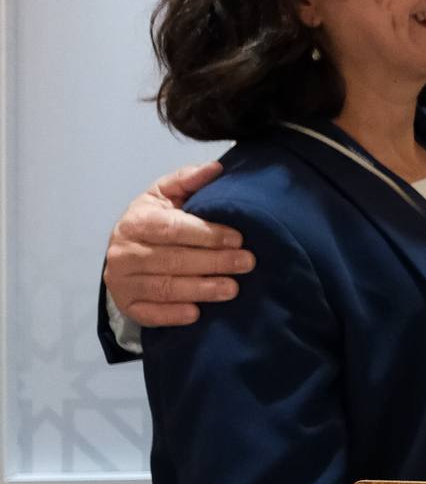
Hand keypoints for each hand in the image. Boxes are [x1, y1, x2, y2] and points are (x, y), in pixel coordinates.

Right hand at [104, 164, 252, 327]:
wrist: (125, 249)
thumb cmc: (154, 219)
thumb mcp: (166, 194)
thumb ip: (188, 180)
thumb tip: (215, 168)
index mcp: (135, 221)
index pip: (172, 228)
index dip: (207, 234)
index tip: (238, 238)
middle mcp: (122, 251)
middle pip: (172, 259)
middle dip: (213, 262)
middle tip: (246, 263)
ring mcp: (121, 280)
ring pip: (164, 287)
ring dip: (201, 290)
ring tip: (232, 288)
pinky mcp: (125, 304)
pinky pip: (148, 313)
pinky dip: (172, 315)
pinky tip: (196, 313)